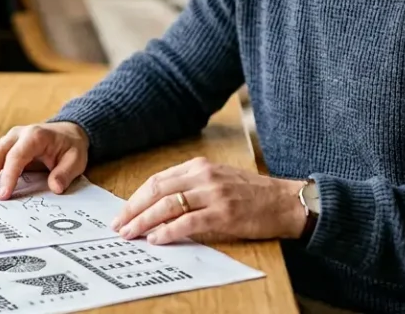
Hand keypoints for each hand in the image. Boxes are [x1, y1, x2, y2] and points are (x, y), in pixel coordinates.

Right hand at [0, 122, 89, 199]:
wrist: (66, 132)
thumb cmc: (69, 146)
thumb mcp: (76, 159)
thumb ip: (65, 173)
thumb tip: (55, 187)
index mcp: (34, 136)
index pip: (16, 156)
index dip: (8, 176)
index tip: (3, 195)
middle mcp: (16, 135)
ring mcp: (7, 140)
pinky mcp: (2, 146)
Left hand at [111, 157, 306, 244]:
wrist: (285, 202)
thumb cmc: (252, 194)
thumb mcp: (218, 181)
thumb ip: (190, 187)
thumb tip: (158, 207)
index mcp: (199, 166)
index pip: (157, 180)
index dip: (136, 197)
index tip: (123, 212)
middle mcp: (203, 176)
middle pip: (157, 191)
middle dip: (133, 209)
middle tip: (119, 225)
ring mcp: (214, 193)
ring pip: (168, 206)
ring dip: (144, 222)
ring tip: (131, 234)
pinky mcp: (224, 213)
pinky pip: (188, 222)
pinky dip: (168, 231)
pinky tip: (156, 239)